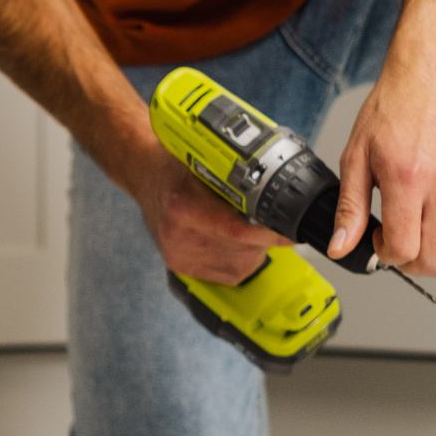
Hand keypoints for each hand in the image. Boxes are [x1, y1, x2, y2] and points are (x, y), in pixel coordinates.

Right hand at [127, 147, 287, 284]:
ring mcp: (178, 255)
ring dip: (253, 250)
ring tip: (245, 227)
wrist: (145, 175)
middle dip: (263, 239)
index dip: (268, 234)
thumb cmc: (178, 164)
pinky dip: (240, 260)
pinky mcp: (181, 267)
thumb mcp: (206, 161)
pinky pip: (228, 274)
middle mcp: (178, 236)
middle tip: (266, 220)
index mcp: (182, 207)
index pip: (236, 232)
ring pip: (240, 265)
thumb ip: (237, 181)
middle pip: (242, 251)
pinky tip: (233, 242)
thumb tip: (281, 196)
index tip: (290, 231)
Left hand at [328, 45, 435, 276]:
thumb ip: (350, 208)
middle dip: (410, 263)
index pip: (403, 250)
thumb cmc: (393, 110)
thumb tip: (340, 248)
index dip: (386, 254)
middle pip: (435, 262)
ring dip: (435, 255)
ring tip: (418, 232)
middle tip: (398, 242)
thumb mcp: (356, 157)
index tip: (380, 239)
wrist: (432, 77)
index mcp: (408, 179)